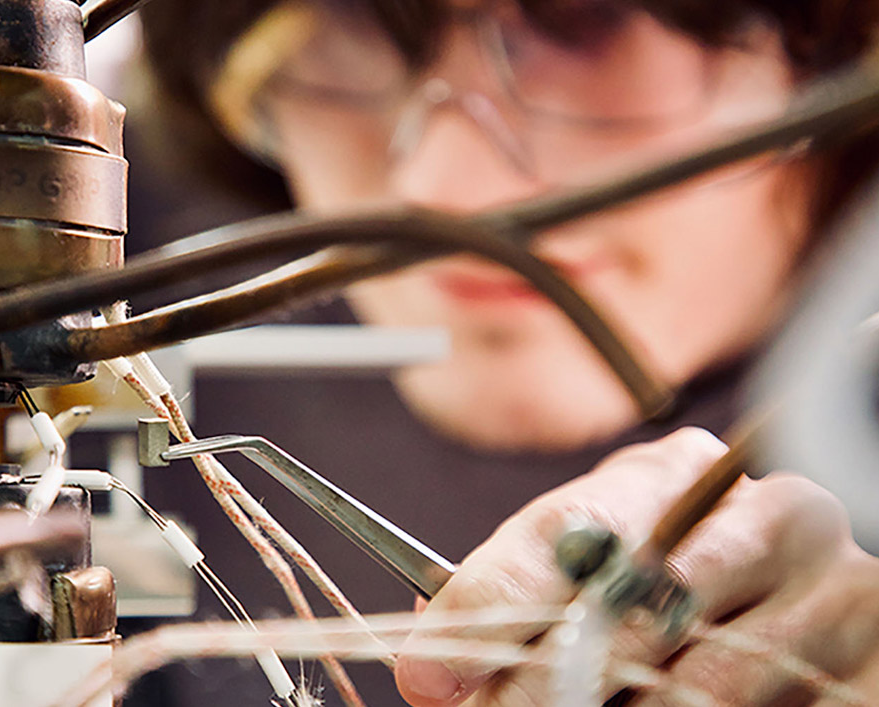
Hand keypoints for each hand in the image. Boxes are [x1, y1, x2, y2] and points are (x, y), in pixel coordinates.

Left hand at [394, 427, 878, 705]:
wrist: (794, 594)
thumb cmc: (669, 583)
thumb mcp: (596, 568)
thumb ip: (518, 599)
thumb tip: (425, 665)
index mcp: (678, 474)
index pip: (572, 527)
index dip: (494, 603)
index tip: (430, 671)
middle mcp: (765, 510)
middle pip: (638, 603)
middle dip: (548, 680)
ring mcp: (833, 578)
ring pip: (710, 671)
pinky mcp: (874, 647)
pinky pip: (784, 704)